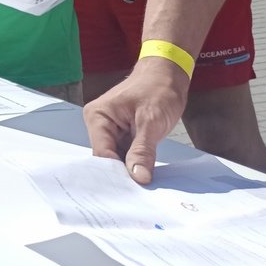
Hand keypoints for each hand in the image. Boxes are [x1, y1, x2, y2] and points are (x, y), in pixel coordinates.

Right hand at [83, 57, 188, 184]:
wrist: (168, 73)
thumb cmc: (158, 88)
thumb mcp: (151, 121)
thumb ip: (142, 151)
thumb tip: (138, 177)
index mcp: (98, 117)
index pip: (102, 154)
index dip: (116, 173)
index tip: (132, 191)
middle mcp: (99, 124)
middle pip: (107, 158)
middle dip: (123, 173)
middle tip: (140, 191)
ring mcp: (110, 130)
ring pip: (117, 158)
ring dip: (131, 169)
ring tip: (144, 185)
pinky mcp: (123, 134)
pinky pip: (126, 154)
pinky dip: (136, 163)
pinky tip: (145, 173)